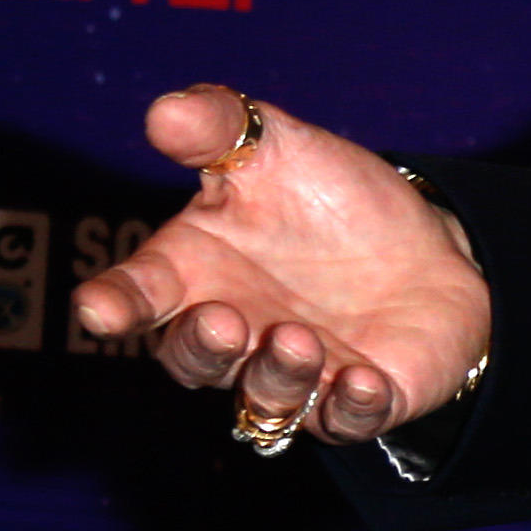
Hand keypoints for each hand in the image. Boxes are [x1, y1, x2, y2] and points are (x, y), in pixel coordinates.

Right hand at [72, 85, 494, 450]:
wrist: (431, 243)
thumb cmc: (331, 200)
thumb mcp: (280, 148)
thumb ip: (221, 129)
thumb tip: (165, 109)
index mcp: (197, 274)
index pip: (136, 295)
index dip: (114, 303)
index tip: (100, 308)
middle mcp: (237, 335)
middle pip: (193, 360)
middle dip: (201, 347)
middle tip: (221, 320)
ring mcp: (297, 375)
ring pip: (264, 399)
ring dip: (276, 376)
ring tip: (296, 339)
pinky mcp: (361, 399)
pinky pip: (348, 420)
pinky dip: (351, 408)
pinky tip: (362, 381)